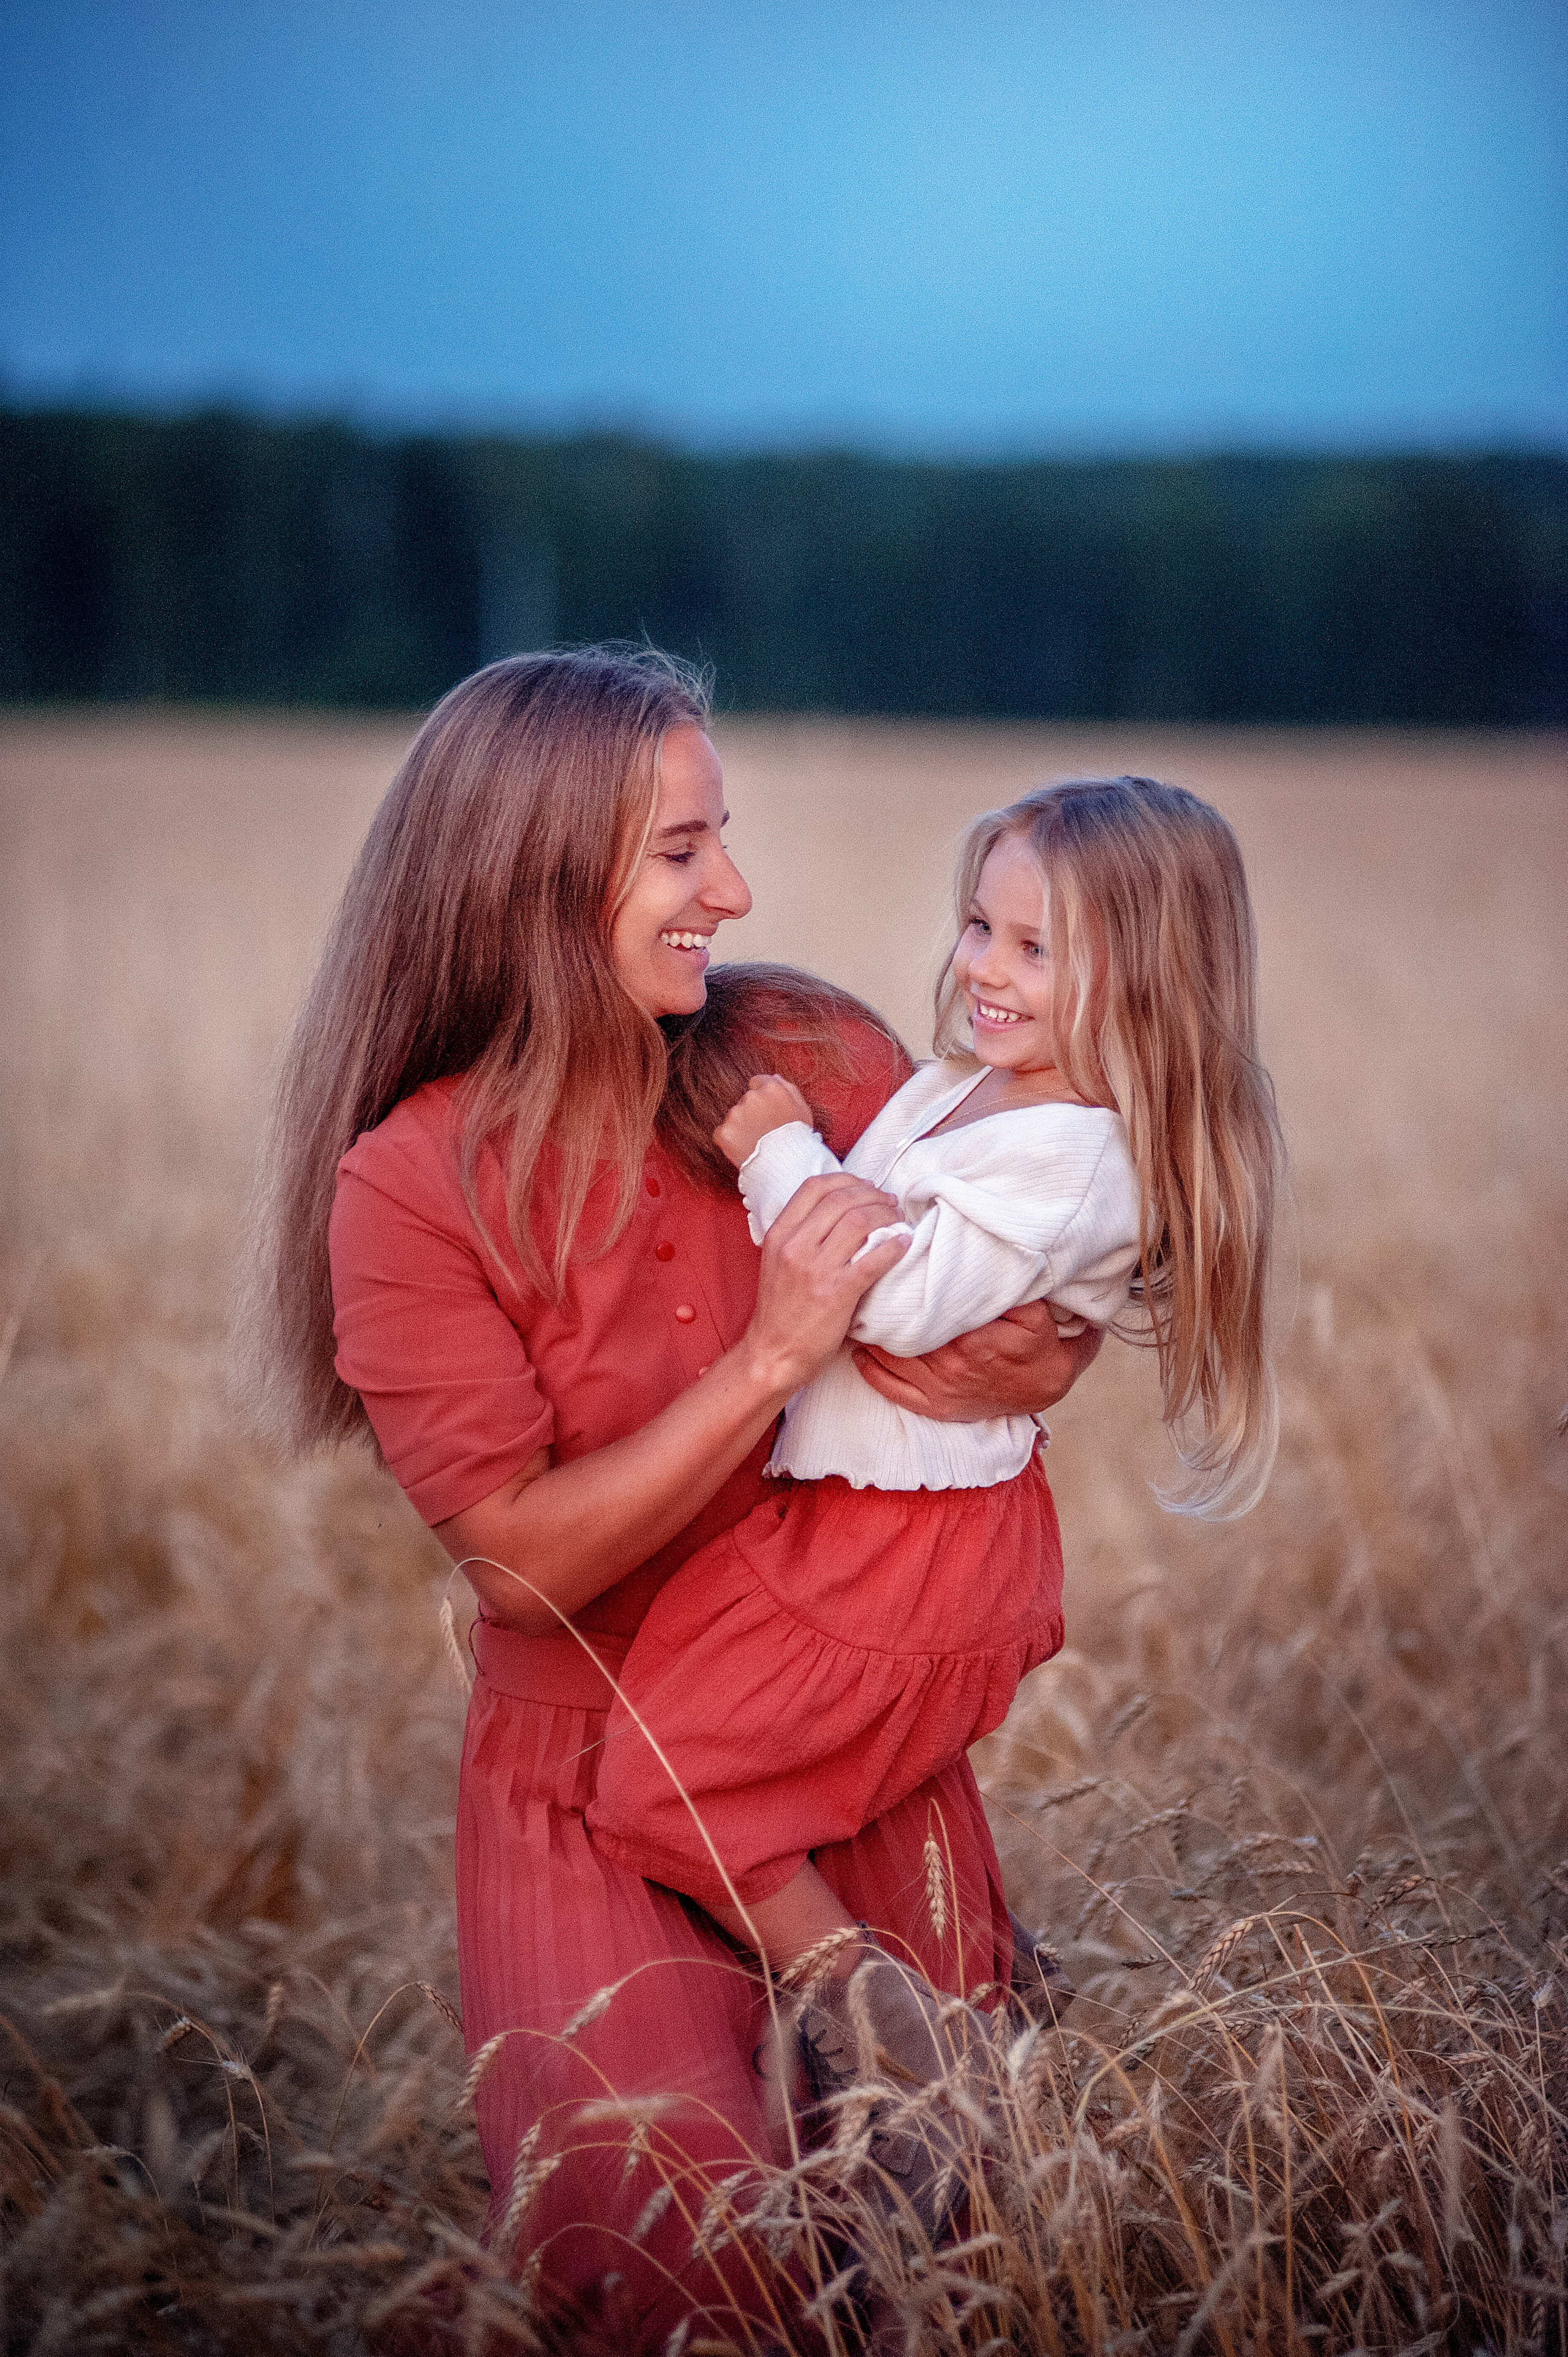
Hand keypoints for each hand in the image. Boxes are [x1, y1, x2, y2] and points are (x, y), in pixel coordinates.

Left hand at [714, 1074, 816, 1168]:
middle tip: (764, 1131)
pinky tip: (744, 1148)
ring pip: (734, 1117)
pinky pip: (722, 1133)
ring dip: (741, 1126)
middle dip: (752, 1113)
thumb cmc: (798, 1140)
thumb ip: (788, 1089)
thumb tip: (773, 1078)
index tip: (767, 1112)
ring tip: (756, 1142)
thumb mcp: (803, 1109)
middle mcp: (751, 1098)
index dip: (763, 1099)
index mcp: (771, 1089)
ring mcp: (735, 1115)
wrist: (786, 1168)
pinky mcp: (724, 1132)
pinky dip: (730, 1141)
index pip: (757, 1083)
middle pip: (746, 1101)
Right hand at [744, 1172, 909, 1396]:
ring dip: (885, 1215)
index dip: (846, 1179)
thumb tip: (839, 1210)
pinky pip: (873, 1260)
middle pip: (841, 1199)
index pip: (814, 1187)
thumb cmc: (781, 1310)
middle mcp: (794, 1246)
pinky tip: (905, 1243)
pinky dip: (894, 1246)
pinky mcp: (836, 1294)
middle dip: (872, 1195)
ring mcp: (815, 1270)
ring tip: (897, 1219)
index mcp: (778, 1235)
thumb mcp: (777, 1262)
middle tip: (889, 1202)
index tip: (865, 1186)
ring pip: (859, 1221)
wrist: (774, 1354)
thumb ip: (800, 1235)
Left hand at [852, 1297, 1102, 1422]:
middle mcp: (949, 1366)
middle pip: (900, 1335)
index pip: (922, 1312)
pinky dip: (872, 1372)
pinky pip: (893, 1391)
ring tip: (857, 1315)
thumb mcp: (1033, 1311)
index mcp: (970, 1340)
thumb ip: (1002, 1289)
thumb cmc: (1035, 1343)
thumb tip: (976, 1262)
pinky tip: (860, 1354)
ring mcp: (939, 1389)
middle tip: (862, 1289)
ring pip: (890, 1360)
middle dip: (881, 1313)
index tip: (883, 1273)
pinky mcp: (936, 1407)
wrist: (1044, 1385)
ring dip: (871, 1338)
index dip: (899, 1293)